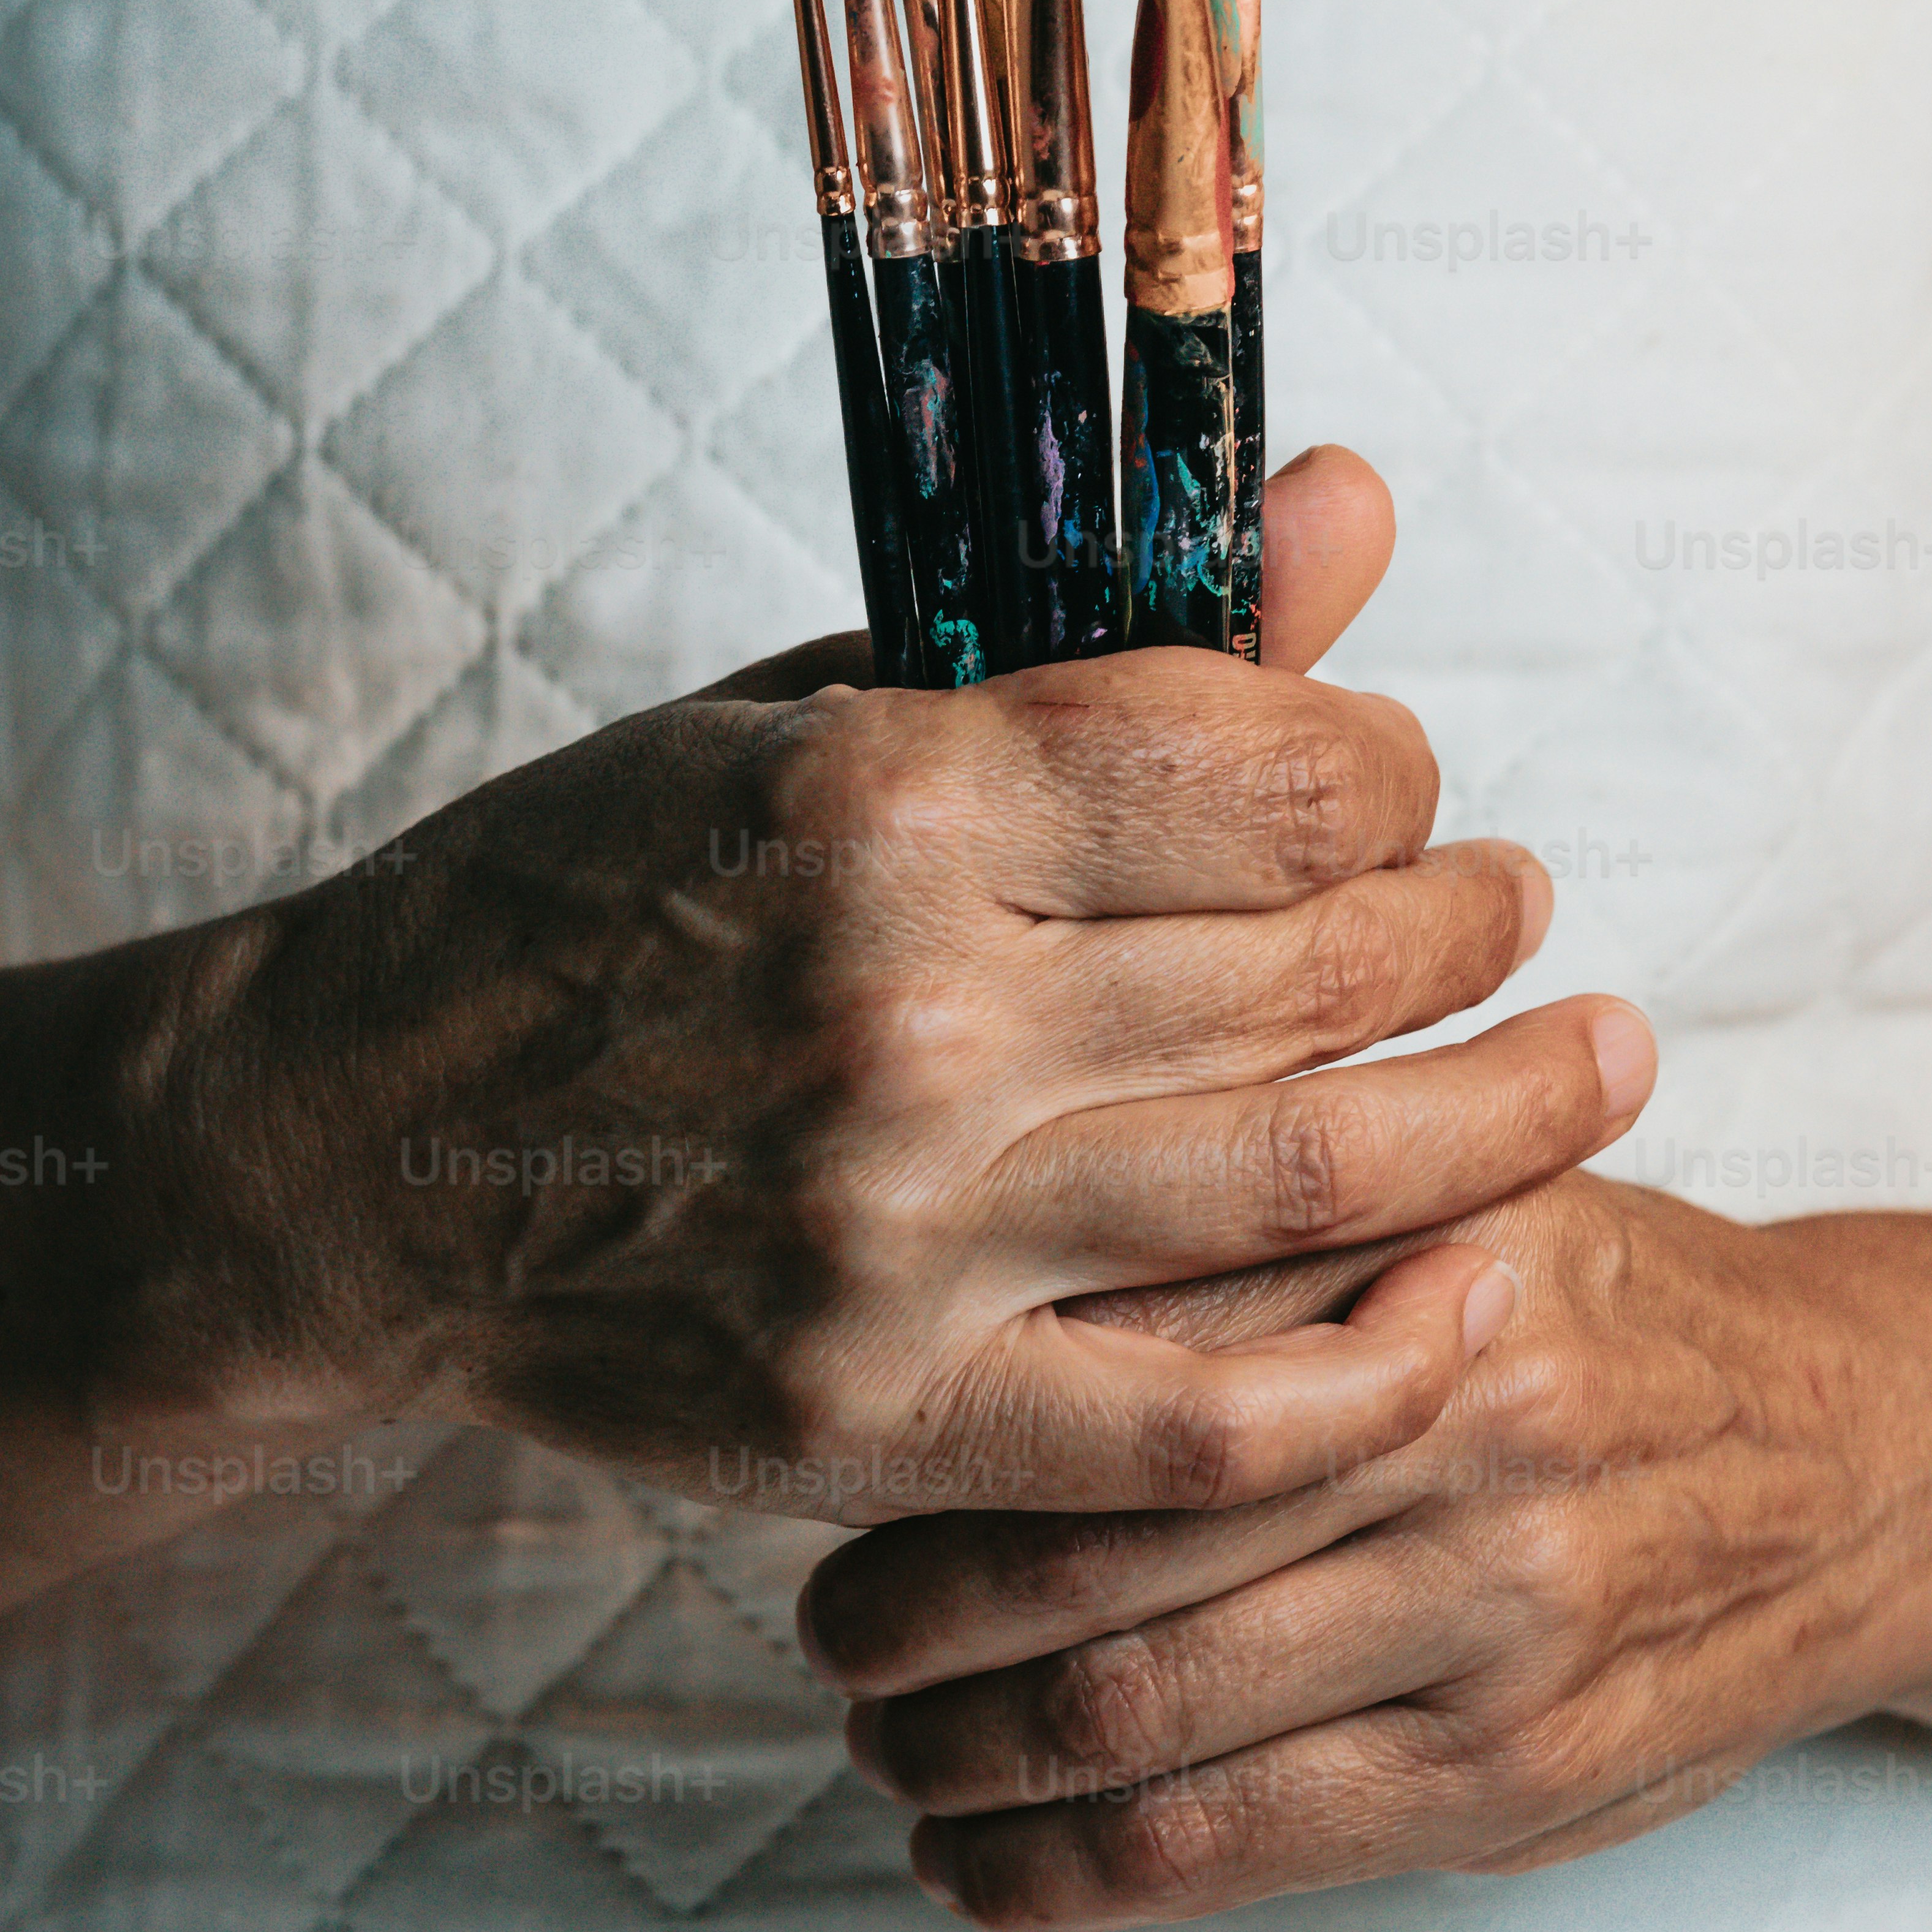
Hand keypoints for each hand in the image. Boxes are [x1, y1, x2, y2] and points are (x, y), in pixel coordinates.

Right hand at [166, 450, 1652, 1516]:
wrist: (337, 1144)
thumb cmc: (582, 904)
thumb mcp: (809, 717)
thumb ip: (1099, 643)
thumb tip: (1353, 501)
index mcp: (885, 795)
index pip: (1272, 765)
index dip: (1390, 769)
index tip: (1399, 785)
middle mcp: (906, 1003)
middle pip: (1324, 963)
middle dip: (1475, 922)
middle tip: (1523, 910)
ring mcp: (893, 1227)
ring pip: (1314, 1172)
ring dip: (1507, 1112)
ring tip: (1594, 1063)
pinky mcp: (872, 1413)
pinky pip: (1201, 1430)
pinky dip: (1372, 1377)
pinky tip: (1479, 1304)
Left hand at [798, 1168, 1931, 1931]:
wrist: (1876, 1456)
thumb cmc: (1612, 1313)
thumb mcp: (1467, 1187)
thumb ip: (1266, 1213)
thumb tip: (975, 1261)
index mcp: (1421, 1243)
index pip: (1115, 1324)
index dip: (941, 1397)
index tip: (838, 1432)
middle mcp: (1455, 1421)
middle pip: (1091, 1528)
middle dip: (909, 1600)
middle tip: (826, 1623)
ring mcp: (1489, 1614)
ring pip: (1130, 1705)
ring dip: (957, 1750)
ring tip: (884, 1743)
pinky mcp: (1506, 1779)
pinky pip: (1220, 1844)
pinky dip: (1056, 1874)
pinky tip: (976, 1867)